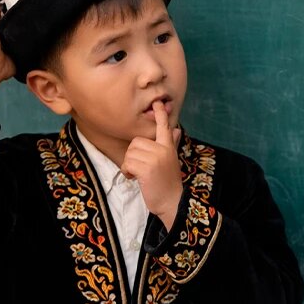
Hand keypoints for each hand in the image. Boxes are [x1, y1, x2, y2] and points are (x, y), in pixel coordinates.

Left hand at [122, 101, 183, 229]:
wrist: (172, 201)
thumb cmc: (169, 183)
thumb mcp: (171, 161)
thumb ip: (172, 144)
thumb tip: (176, 130)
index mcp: (168, 147)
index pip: (164, 127)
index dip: (160, 114)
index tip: (157, 102)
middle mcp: (162, 150)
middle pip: (136, 142)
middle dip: (133, 155)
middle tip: (141, 168)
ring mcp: (155, 158)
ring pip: (130, 153)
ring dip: (129, 165)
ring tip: (139, 175)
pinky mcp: (146, 168)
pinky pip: (127, 163)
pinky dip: (127, 172)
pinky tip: (135, 179)